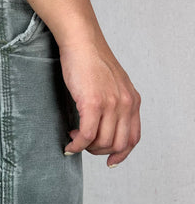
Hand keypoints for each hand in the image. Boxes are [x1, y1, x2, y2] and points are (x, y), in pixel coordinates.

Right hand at [60, 39, 140, 167]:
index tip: (110, 162)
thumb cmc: (91, 60)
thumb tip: (104, 125)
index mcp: (133, 100)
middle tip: (84, 145)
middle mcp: (126, 104)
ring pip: (102, 143)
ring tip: (74, 138)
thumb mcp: (112, 84)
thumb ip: (115, 103)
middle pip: (118, 144)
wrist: (81, 42)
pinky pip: (86, 135)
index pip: (133, 138)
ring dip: (86, 148)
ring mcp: (111, 104)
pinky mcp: (93, 103)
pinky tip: (69, 143)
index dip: (121, 154)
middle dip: (100, 152)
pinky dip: (76, 144)